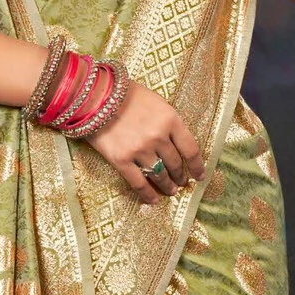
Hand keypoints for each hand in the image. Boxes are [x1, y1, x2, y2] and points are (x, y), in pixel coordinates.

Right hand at [84, 79, 204, 204]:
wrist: (94, 95)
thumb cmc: (125, 94)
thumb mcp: (156, 102)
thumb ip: (168, 122)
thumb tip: (176, 143)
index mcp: (170, 119)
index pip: (190, 149)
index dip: (197, 166)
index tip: (200, 176)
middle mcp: (158, 137)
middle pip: (175, 164)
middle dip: (180, 176)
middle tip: (182, 183)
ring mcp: (140, 150)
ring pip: (159, 175)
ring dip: (167, 186)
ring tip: (170, 191)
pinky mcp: (121, 160)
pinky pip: (138, 183)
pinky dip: (147, 194)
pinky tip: (153, 200)